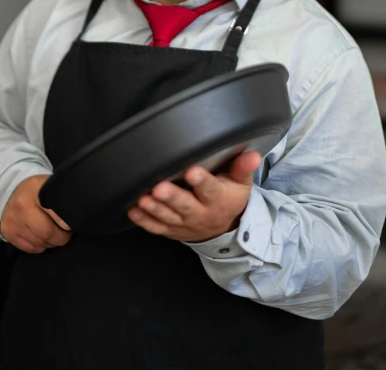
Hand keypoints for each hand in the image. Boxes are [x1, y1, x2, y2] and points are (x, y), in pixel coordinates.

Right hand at [0, 174, 71, 252]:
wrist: (13, 191)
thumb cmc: (38, 190)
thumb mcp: (51, 187)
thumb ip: (62, 200)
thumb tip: (71, 222)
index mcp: (36, 190)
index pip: (55, 212)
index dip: (66, 223)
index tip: (70, 227)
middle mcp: (22, 205)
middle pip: (47, 232)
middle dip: (61, 237)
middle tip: (65, 233)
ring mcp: (13, 220)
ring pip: (39, 243)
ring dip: (50, 242)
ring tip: (53, 233)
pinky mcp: (7, 231)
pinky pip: (29, 248)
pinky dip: (39, 246)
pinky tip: (41, 237)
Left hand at [128, 151, 261, 242]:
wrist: (224, 227)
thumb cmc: (229, 197)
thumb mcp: (241, 183)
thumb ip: (242, 167)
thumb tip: (252, 155)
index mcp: (218, 199)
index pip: (210, 190)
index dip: (202, 181)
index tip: (192, 171)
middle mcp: (200, 213)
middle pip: (185, 206)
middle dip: (172, 197)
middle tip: (160, 188)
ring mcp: (184, 223)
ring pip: (168, 217)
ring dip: (154, 209)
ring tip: (143, 199)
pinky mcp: (172, 230)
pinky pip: (156, 227)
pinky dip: (144, 221)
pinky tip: (133, 210)